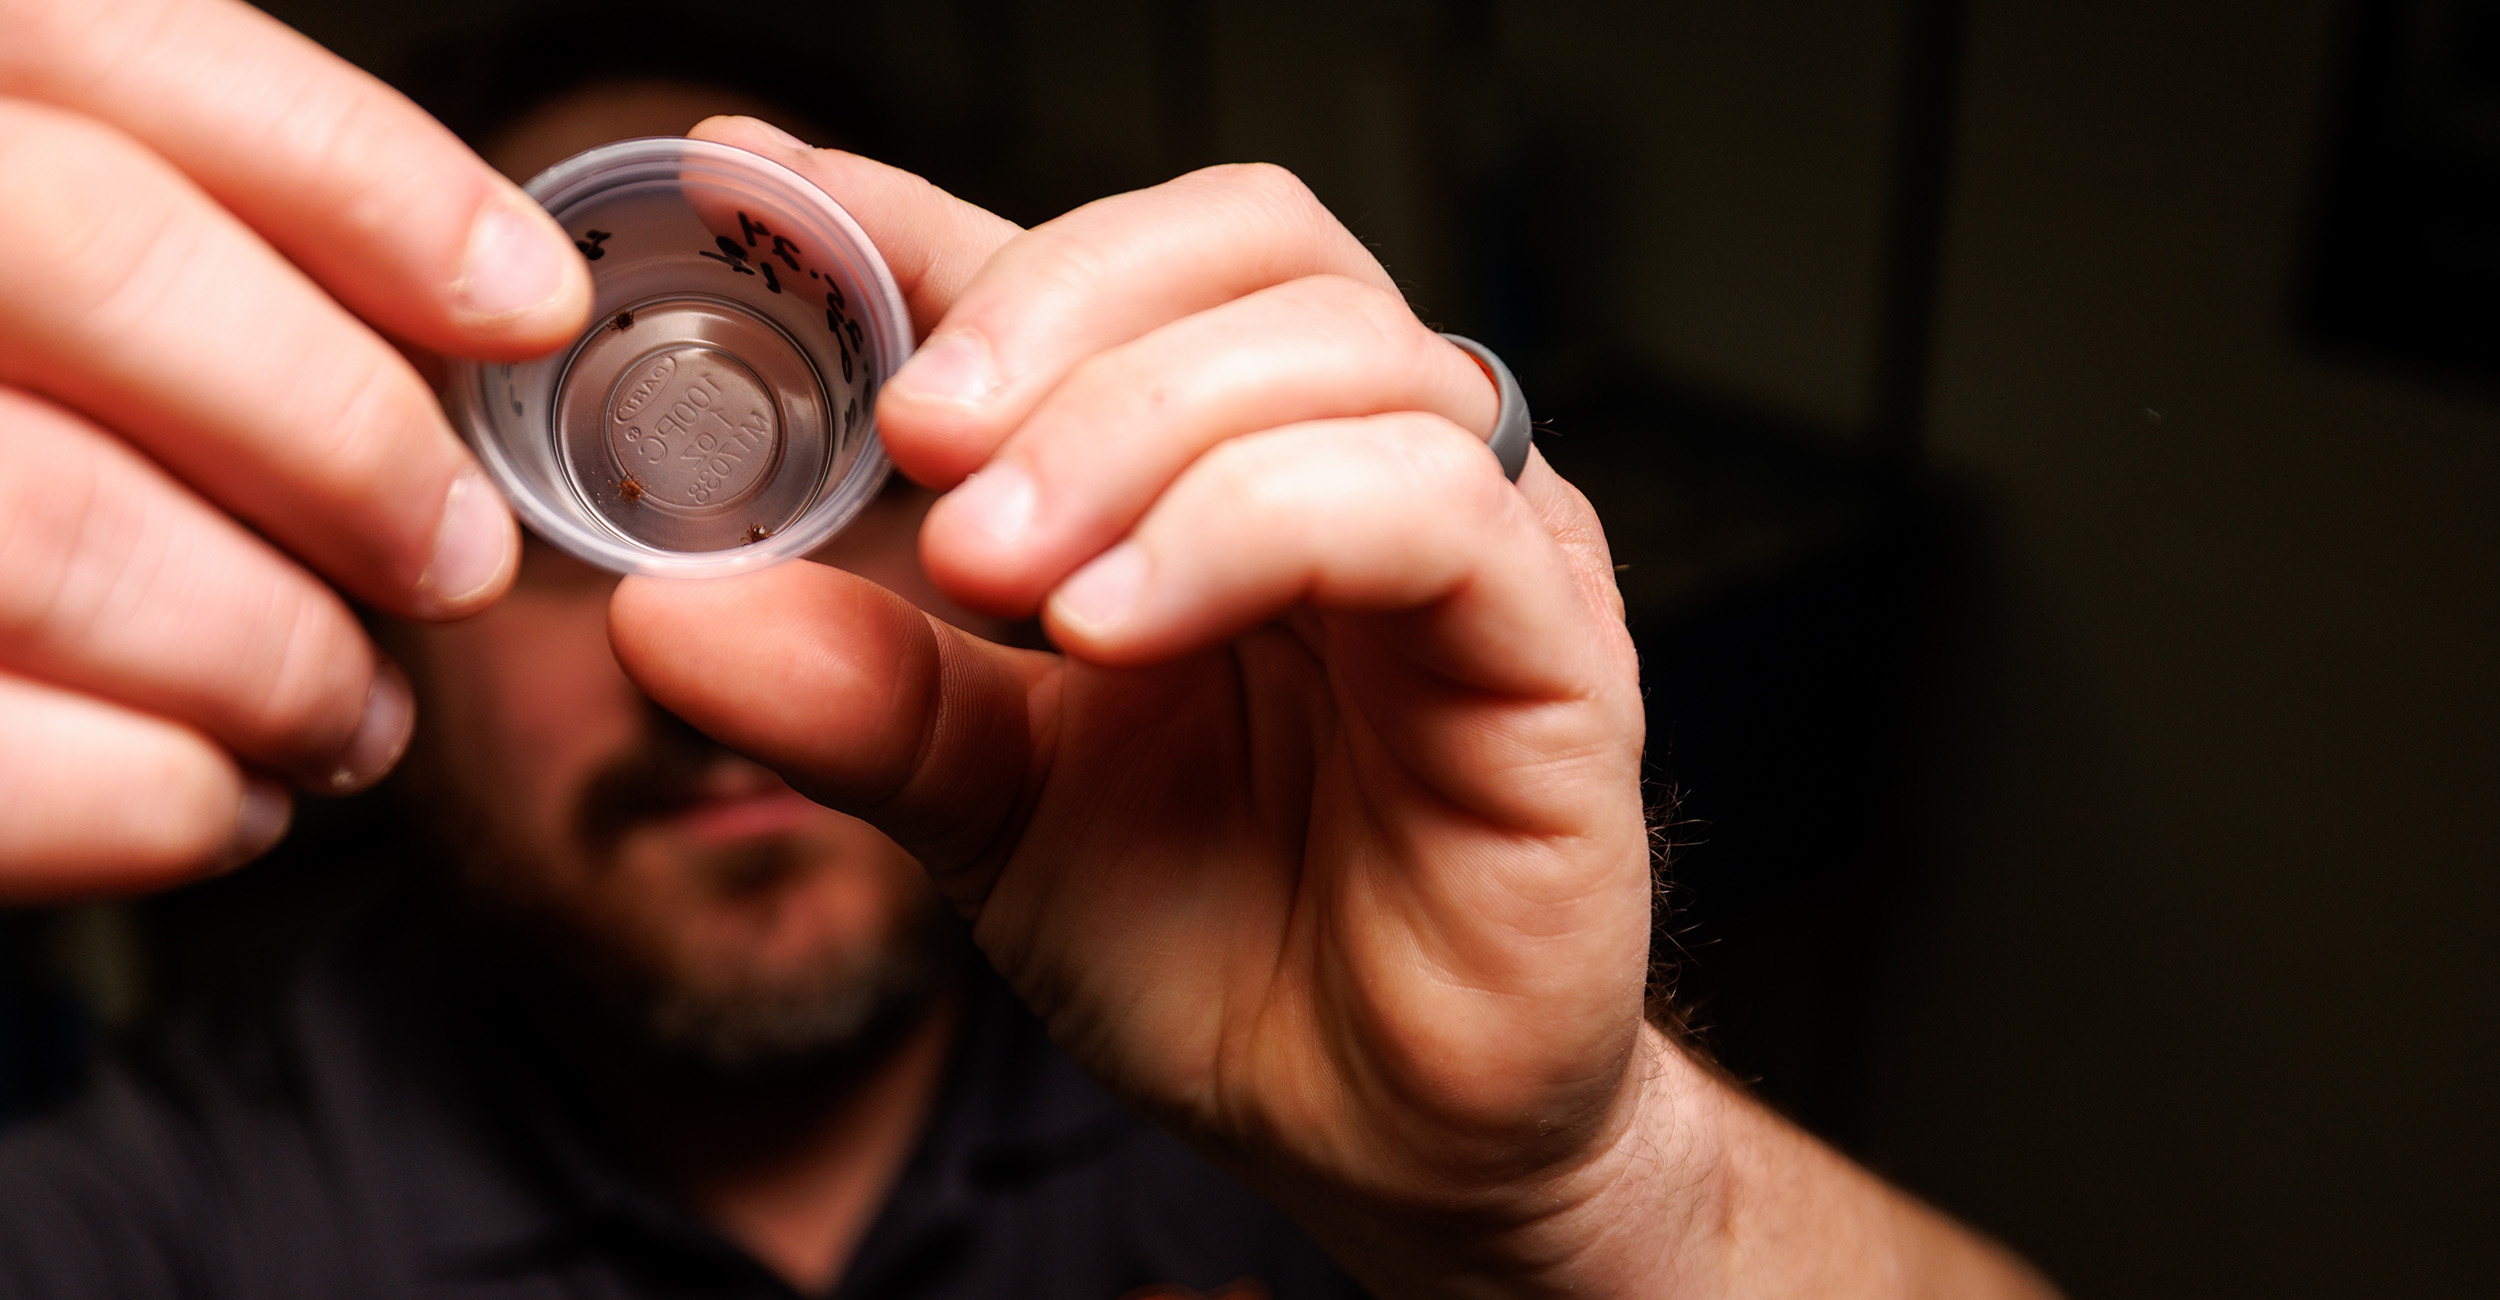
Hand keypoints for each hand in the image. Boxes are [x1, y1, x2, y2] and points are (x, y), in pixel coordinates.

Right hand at [0, 0, 589, 893]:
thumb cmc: (6, 406)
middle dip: (345, 433)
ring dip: (278, 651)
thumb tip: (476, 308)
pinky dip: (163, 794)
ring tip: (350, 709)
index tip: (529, 303)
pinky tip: (223, 793)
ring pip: (48, 528)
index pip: (109, 45)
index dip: (359, 176)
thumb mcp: (43, 279)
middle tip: (459, 557)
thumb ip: (200, 244)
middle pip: (97, 259)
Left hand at [616, 119, 2054, 1298]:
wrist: (1378, 1137)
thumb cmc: (1221, 946)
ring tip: (989, 571)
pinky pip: (1428, 510)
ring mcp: (1477, 543)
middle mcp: (1364, 464)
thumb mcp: (993, 811)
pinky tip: (1115, 625)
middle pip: (1252, 244)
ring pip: (1339, 352)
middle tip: (911, 439)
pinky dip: (1247, 528)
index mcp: (1232, 464)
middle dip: (1054, 310)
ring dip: (1131, 428)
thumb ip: (860, 697)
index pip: (1102, 266)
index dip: (930, 211)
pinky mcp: (1555, 652)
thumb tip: (661, 613)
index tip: (758, 183)